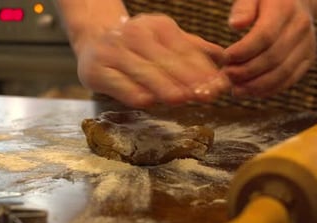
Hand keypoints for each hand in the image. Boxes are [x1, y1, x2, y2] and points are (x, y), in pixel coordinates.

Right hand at [76, 14, 230, 107]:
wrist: (92, 39)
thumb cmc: (134, 46)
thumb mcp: (164, 40)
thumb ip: (192, 49)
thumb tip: (223, 59)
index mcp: (157, 26)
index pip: (185, 50)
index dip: (204, 69)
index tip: (220, 86)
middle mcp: (135, 35)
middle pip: (167, 61)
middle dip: (190, 80)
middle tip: (207, 96)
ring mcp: (114, 52)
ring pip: (144, 72)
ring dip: (165, 87)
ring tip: (183, 99)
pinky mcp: (96, 70)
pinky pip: (120, 85)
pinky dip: (135, 93)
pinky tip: (150, 102)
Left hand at [224, 0, 316, 96]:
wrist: (296, 2)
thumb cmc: (265, 0)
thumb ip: (243, 7)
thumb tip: (235, 25)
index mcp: (286, 9)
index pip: (265, 36)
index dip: (243, 51)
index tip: (225, 58)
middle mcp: (301, 28)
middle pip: (272, 58)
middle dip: (246, 71)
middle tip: (225, 76)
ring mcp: (307, 45)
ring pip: (282, 73)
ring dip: (256, 85)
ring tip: (235, 89)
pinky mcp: (307, 59)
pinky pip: (289, 80)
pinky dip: (268, 90)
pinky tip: (250, 92)